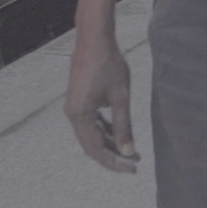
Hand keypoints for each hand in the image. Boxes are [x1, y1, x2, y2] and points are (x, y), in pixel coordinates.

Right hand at [65, 41, 138, 172]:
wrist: (94, 39)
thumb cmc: (109, 65)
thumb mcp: (120, 97)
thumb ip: (124, 126)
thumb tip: (128, 152)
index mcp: (80, 116)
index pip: (97, 150)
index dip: (115, 162)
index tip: (132, 169)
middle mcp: (73, 115)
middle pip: (92, 146)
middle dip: (113, 156)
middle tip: (134, 163)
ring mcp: (74, 107)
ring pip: (91, 135)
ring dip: (110, 144)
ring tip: (131, 151)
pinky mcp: (79, 100)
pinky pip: (91, 123)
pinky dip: (104, 131)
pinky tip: (119, 134)